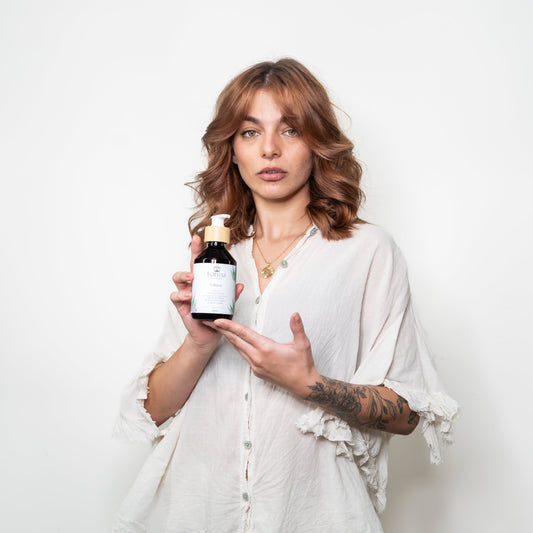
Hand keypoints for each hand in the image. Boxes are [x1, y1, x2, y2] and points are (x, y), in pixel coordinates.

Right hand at [170, 234, 243, 354]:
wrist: (209, 334)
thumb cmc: (216, 315)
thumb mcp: (227, 303)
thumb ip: (232, 294)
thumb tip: (239, 285)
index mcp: (203, 280)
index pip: (199, 262)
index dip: (197, 249)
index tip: (198, 238)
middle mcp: (192, 285)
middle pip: (187, 267)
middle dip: (190, 260)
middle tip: (196, 265)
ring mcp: (185, 294)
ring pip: (177, 279)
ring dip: (183, 277)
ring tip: (192, 281)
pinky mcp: (181, 305)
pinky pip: (175, 297)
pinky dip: (180, 296)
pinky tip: (188, 297)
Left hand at [212, 313, 320, 398]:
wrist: (303, 385)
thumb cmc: (303, 364)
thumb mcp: (303, 344)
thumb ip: (297, 328)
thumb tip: (295, 314)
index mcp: (267, 349)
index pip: (244, 334)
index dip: (230, 326)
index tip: (218, 320)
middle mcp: (258, 358)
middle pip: (236, 341)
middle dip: (222, 330)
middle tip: (210, 321)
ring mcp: (256, 366)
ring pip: (239, 349)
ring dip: (229, 338)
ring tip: (219, 329)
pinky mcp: (257, 372)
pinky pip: (244, 356)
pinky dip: (238, 347)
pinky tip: (236, 342)